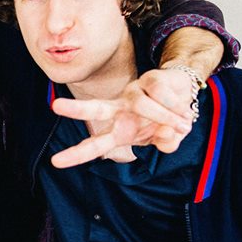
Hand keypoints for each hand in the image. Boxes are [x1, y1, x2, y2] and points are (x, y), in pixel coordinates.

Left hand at [50, 68, 195, 167]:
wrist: (185, 93)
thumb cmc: (169, 121)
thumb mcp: (169, 139)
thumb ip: (167, 143)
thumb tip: (167, 136)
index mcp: (119, 131)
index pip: (95, 145)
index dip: (77, 154)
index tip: (56, 162)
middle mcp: (119, 110)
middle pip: (95, 109)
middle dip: (77, 109)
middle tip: (56, 106)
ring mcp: (133, 93)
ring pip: (143, 105)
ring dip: (165, 117)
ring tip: (183, 124)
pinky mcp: (148, 79)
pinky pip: (160, 94)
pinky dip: (175, 105)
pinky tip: (182, 108)